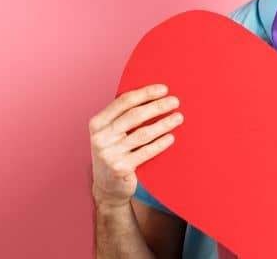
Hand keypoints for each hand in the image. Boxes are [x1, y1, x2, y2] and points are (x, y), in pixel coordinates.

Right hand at [89, 83, 182, 206]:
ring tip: (178, 117)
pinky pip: (146, 152)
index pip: (123, 102)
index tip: (163, 89)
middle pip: (134, 116)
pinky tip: (171, 137)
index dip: (145, 93)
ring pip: (143, 134)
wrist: (107, 187)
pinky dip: (160, 143)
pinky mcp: (121, 168)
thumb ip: (122, 116)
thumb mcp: (110, 133)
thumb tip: (153, 96)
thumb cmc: (114, 152)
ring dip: (163, 124)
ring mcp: (109, 154)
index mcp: (97, 123)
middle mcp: (100, 138)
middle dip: (157, 106)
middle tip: (175, 101)